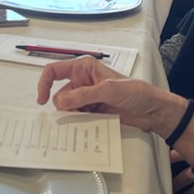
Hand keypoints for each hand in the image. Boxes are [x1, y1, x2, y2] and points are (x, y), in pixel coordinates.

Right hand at [36, 58, 186, 135]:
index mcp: (83, 68)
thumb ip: (84, 95)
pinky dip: (79, 123)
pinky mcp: (91, 111)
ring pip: (67, 108)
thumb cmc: (134, 92)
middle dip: (64, 106)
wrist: (151, 110)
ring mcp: (86, 97)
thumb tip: (61, 102)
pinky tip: (89, 125)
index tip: (42, 100)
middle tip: (77, 114)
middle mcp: (82, 81)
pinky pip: (77, 118)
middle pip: (60, 94)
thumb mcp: (109, 90)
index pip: (54, 71)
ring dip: (73, 116)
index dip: (44, 84)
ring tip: (89, 119)